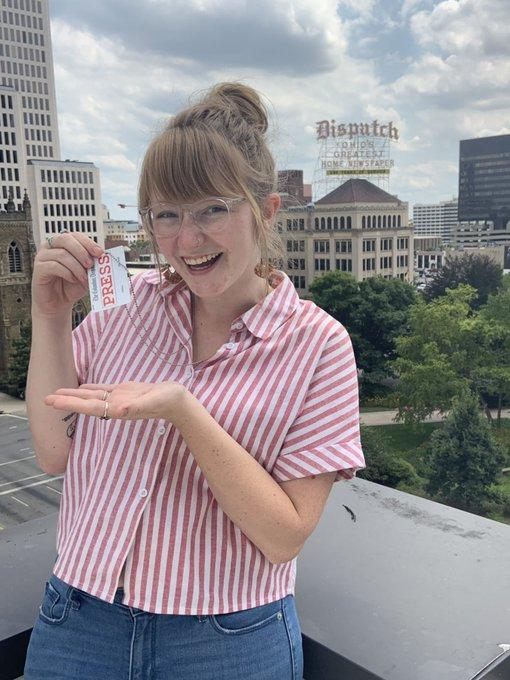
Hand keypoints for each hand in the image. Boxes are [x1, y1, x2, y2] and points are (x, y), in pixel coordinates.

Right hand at [32, 232, 102, 316]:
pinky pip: (54, 265)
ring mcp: (42, 256)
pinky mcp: (38, 268)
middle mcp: (51, 246)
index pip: (75, 235)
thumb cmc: (72, 286)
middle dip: (81, 251)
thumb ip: (92, 264)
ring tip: (84, 278)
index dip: (88, 243)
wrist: (59, 303)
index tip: (100, 253)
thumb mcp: (87, 273)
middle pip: (65, 239)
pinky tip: (73, 279)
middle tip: (90, 265)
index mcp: (64, 244)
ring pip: (61, 254)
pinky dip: (67, 273)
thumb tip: (102, 256)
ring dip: (76, 267)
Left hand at [44, 380, 186, 421]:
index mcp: (118, 409)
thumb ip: (137, 406)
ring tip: (57, 393)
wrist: (179, 401)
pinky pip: (103, 390)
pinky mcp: (125, 391)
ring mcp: (119, 398)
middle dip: (66, 401)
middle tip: (45, 399)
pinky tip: (83, 387)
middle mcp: (115, 405)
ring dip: (75, 395)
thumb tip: (120, 409)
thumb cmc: (168, 401)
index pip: (90, 406)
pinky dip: (91, 389)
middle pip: (86, 403)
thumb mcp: (153, 401)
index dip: (71, 404)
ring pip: (92, 396)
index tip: (54, 402)